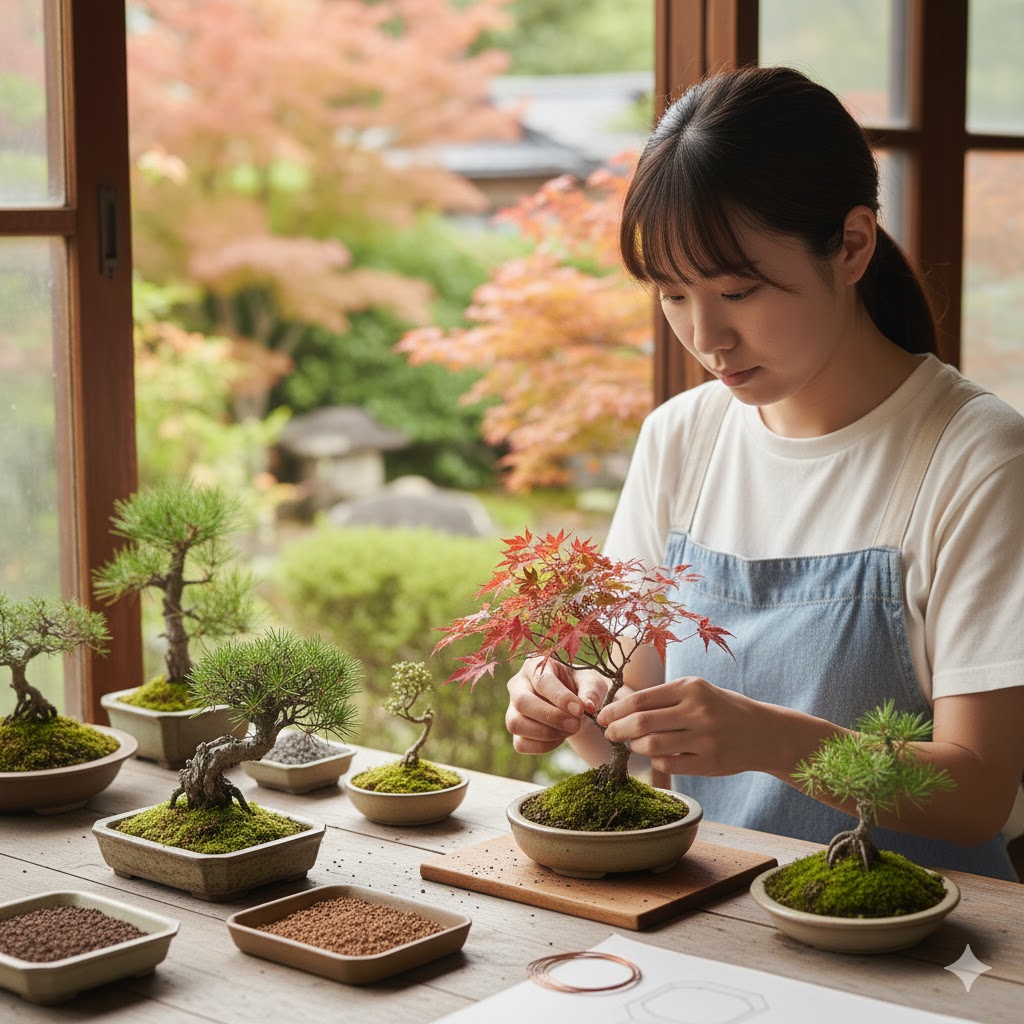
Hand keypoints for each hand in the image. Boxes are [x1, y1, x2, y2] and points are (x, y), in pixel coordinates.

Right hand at [505, 656, 608, 754]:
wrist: (575, 704)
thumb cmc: (581, 686)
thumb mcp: (591, 682)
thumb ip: (591, 691)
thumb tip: (588, 706)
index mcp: (535, 666)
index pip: (541, 681)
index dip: (560, 697)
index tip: (580, 710)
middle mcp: (518, 685)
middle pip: (522, 702)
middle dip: (551, 717)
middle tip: (576, 724)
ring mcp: (512, 708)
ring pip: (515, 724)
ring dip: (546, 733)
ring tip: (570, 730)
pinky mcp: (516, 729)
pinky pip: (520, 744)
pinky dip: (543, 746)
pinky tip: (560, 737)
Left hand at [596, 675, 772, 776]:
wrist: (762, 732)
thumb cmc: (720, 709)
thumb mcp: (696, 691)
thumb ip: (663, 698)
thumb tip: (620, 709)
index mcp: (690, 687)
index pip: (641, 698)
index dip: (616, 710)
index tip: (602, 717)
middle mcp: (697, 710)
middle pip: (642, 722)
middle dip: (618, 729)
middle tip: (609, 734)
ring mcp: (705, 738)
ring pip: (653, 745)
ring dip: (635, 747)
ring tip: (633, 745)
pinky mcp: (709, 762)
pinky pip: (669, 764)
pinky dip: (656, 761)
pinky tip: (656, 756)